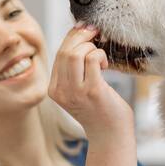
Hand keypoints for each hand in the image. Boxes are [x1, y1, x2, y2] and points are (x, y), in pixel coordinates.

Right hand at [48, 23, 133, 142]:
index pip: (59, 54)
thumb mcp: (78, 90)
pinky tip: (105, 66)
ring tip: (101, 58)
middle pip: (66, 51)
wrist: (110, 135)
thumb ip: (75, 69)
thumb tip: (79, 32)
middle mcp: (61, 91)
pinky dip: (100, 56)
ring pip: (76, 53)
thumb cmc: (99, 110)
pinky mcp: (93, 91)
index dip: (72, 38)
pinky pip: (92, 59)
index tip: (85, 30)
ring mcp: (76, 92)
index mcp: (54, 90)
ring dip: (92, 48)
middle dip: (82, 37)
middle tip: (96, 34)